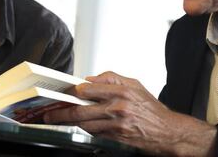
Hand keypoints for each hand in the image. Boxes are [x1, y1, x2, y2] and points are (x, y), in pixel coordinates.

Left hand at [44, 71, 216, 155]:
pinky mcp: (116, 139)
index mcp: (121, 91)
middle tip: (49, 114)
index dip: (73, 91)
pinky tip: (76, 127)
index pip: (89, 89)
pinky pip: (94, 134)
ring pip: (85, 124)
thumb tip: (90, 79)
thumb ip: (111, 78)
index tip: (62, 92)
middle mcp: (118, 108)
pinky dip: (84, 130)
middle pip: (82, 109)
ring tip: (56, 121)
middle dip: (62, 112)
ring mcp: (116, 125)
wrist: (168, 132)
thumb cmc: (151, 108)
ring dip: (69, 123)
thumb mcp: (135, 85)